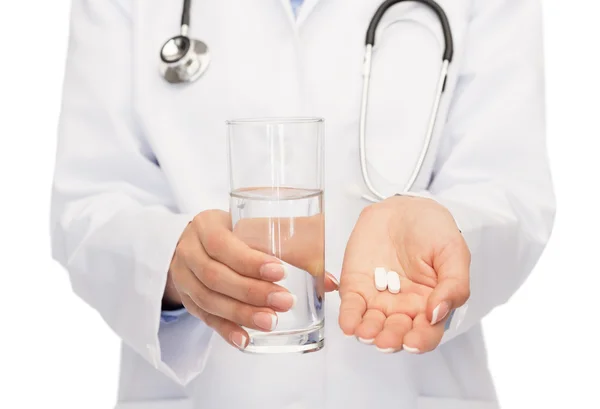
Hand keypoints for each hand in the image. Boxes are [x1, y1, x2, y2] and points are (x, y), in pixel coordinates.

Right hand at [165, 210, 337, 349]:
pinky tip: (246, 340)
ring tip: (271, 322)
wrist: (192, 241)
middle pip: (216, 276)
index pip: (223, 244)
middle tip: (285, 301)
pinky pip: (205, 318)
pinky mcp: (188, 300)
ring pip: (209, 300)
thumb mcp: (250, 228)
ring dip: (242, 314)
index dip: (250, 261)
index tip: (280, 271)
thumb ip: (288, 248)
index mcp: (206, 225)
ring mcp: (184, 278)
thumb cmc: (231, 232)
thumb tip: (331, 282)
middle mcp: (189, 251)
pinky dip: (226, 330)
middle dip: (252, 291)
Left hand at [338, 196, 469, 353]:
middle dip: (391, 339)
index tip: (414, 341)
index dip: (421, 341)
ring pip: (372, 325)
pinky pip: (352, 306)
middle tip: (386, 340)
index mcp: (430, 305)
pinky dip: (349, 317)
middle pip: (397, 333)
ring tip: (366, 332)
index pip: (426, 333)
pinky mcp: (356, 286)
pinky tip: (349, 324)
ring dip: (368, 332)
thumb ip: (453, 284)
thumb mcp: (453, 252)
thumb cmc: (433, 230)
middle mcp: (403, 307)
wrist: (405, 208)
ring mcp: (378, 298)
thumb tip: (438, 312)